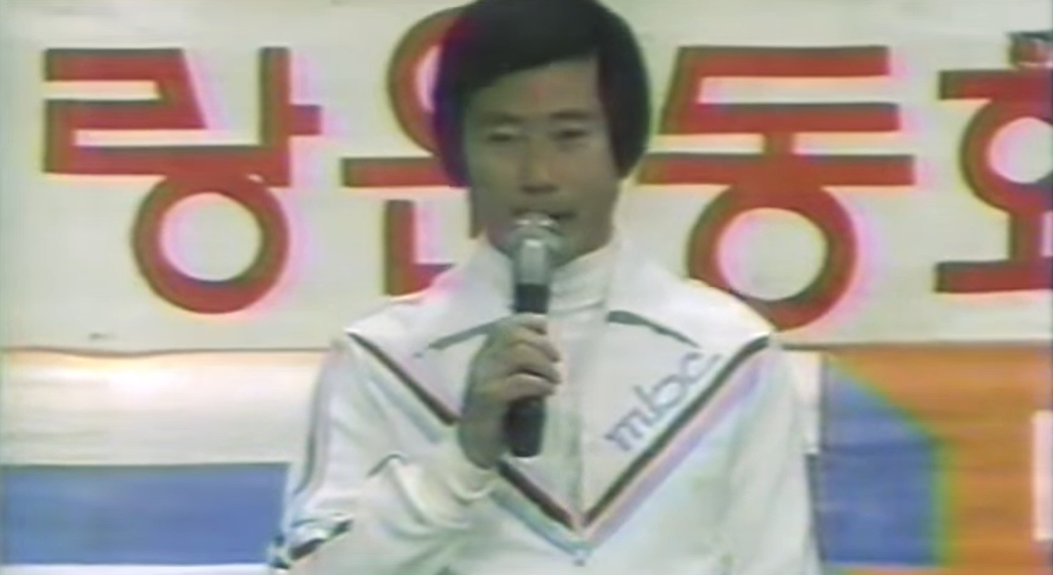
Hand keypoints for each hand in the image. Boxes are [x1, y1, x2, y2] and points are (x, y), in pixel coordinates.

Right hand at [457, 313, 560, 467]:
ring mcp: (483, 378)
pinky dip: (539, 383)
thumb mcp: (510, 381)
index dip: (527, 321)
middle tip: (557, 361)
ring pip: (517, 353)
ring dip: (543, 364)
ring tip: (555, 380)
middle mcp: (481, 361)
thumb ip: (521, 364)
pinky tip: (548, 391)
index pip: (504, 326)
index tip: (546, 327)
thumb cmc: (498, 412)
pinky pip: (518, 381)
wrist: (477, 445)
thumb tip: (548, 349)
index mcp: (486, 354)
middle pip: (513, 335)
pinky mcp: (488, 398)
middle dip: (542, 344)